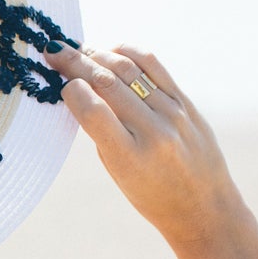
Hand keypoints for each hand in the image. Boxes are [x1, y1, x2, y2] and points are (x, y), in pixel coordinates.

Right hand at [44, 41, 242, 245]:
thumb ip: (100, 131)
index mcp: (129, 157)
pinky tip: (111, 51)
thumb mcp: (116, 170)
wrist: (204, 208)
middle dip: (75, 62)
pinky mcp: (187, 104)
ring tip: (79, 50)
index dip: (70, 90)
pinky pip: (154, 67)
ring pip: (129, 69)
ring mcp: (174, 114)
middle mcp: (154, 131)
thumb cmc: (151, 195)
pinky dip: (129, 53)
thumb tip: (78, 88)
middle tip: (52, 51)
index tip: (57, 82)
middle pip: (106, 82)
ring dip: (98, 54)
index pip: (92, 110)